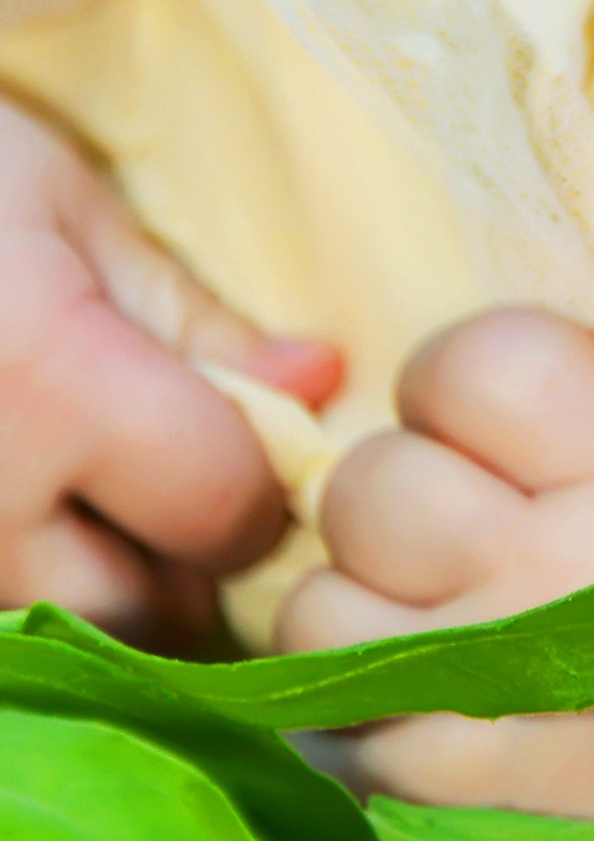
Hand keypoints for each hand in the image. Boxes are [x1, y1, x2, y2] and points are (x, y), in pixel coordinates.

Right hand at [0, 93, 340, 636]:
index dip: (262, 487)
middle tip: (168, 489)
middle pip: (134, 616)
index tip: (252, 445)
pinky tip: (27, 494)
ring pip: (45, 632)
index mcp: (53, 386)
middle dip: (175, 569)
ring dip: (86, 588)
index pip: (223, 512)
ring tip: (79, 486)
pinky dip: (17, 570)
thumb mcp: (66, 209)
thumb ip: (192, 317)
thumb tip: (316, 386)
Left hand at [276, 308, 593, 840]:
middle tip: (463, 522)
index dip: (461, 378)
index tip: (492, 422)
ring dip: (359, 599)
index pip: (478, 361)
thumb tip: (497, 382)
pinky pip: (323, 714)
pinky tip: (422, 696)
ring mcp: (486, 693)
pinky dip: (355, 700)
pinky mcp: (442, 790)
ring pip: (318, 602)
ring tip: (430, 613)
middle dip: (407, 485)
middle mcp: (554, 579)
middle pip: (373, 479)